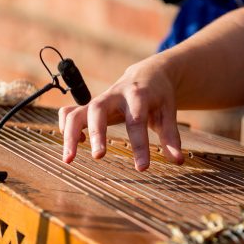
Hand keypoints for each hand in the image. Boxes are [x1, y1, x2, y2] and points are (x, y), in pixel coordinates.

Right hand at [59, 57, 184, 170]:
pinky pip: (68, 112)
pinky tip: (77, 145)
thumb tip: (177, 161)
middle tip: (98, 157)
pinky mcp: (88, 105)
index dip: (140, 145)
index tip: (142, 168)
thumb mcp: (169, 112)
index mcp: (138, 95)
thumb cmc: (158, 96)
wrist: (147, 74)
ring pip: (76, 112)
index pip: (137, 121)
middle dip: (97, 133)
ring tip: (68, 160)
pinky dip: (66, 127)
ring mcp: (98, 100)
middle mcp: (114, 95)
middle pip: (98, 109)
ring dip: (70, 135)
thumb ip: (171, 136)